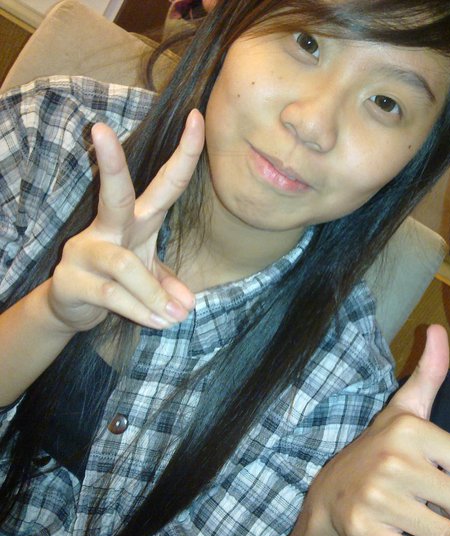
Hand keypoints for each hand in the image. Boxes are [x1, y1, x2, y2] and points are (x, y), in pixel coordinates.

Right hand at [46, 110, 203, 331]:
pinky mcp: (70, 279)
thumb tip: (186, 306)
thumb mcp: (151, 277)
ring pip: (125, 265)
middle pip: (114, 191)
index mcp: (136, 218)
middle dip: (110, 161)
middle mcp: (109, 226)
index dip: (184, 152)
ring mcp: (85, 250)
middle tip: (100, 129)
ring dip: (153, 294)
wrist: (71, 309)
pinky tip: (161, 323)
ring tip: (176, 317)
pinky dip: (142, 311)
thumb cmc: (118, 281)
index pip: (165, 182)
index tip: (197, 117)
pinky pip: (113, 295)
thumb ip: (170, 284)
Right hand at [291, 325, 449, 535]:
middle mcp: (393, 460)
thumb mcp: (404, 411)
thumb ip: (428, 373)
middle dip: (445, 504)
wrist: (329, 495)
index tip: (430, 465)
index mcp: (410, 428)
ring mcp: (378, 498)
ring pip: (445, 534)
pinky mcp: (367, 532)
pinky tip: (389, 527)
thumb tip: (436, 327)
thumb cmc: (378, 451)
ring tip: (404, 509)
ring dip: (429, 528)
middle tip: (416, 491)